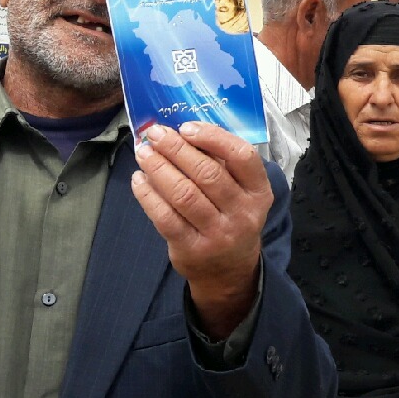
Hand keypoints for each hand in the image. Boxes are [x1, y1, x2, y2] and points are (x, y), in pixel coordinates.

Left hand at [131, 122, 271, 338]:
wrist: (228, 270)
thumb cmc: (230, 219)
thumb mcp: (241, 193)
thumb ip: (221, 165)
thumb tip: (180, 133)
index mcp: (259, 192)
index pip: (242, 157)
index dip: (214, 137)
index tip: (187, 127)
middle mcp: (243, 213)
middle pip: (207, 173)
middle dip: (176, 149)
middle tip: (156, 134)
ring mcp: (218, 234)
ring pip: (184, 194)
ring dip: (159, 168)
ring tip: (143, 153)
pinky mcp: (192, 249)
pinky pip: (165, 217)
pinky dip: (148, 195)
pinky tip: (139, 180)